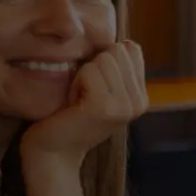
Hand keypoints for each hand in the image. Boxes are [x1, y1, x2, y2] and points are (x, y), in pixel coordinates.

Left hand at [21, 41, 147, 167]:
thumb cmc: (70, 116)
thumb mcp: (102, 89)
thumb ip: (117, 68)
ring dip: (83, 75)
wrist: (53, 152)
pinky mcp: (105, 108)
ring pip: (104, 58)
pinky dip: (76, 82)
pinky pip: (90, 71)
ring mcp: (125, 106)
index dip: (104, 61)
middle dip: (94, 66)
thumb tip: (126, 43)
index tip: (93, 87)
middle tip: (84, 95)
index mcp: (141, 96)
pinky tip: (73, 104)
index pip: (131, 49)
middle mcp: (139, 102)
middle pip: (118, 51)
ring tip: (79, 100)